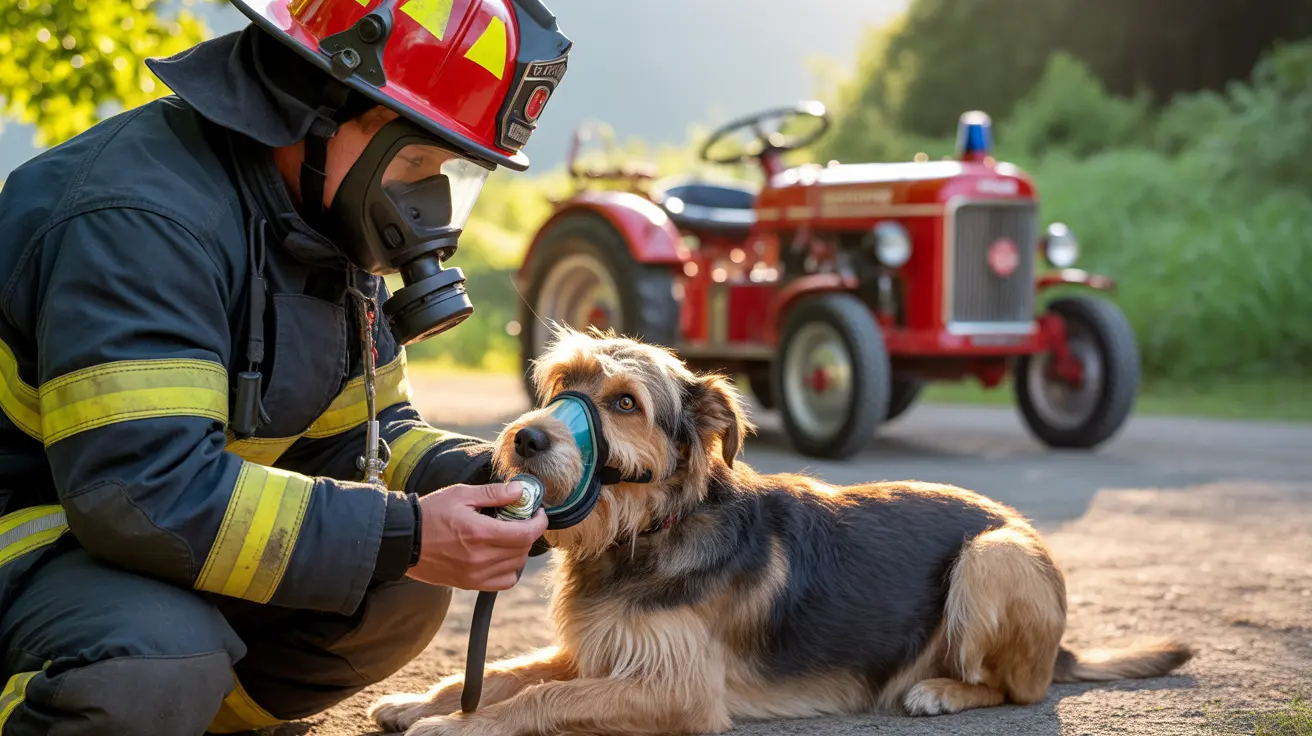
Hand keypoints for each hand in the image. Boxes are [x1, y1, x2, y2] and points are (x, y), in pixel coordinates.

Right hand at [407, 481, 547, 590]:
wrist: (405, 541)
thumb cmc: (431, 514)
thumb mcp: (461, 494)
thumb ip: (494, 494)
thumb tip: (520, 491)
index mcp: (480, 533)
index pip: (526, 534)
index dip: (539, 523)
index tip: (538, 513)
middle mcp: (480, 557)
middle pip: (523, 550)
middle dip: (528, 533)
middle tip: (521, 520)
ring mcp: (475, 574)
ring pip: (516, 566)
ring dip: (519, 550)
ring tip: (508, 536)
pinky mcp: (470, 584)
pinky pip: (504, 582)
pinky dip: (509, 569)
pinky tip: (501, 555)